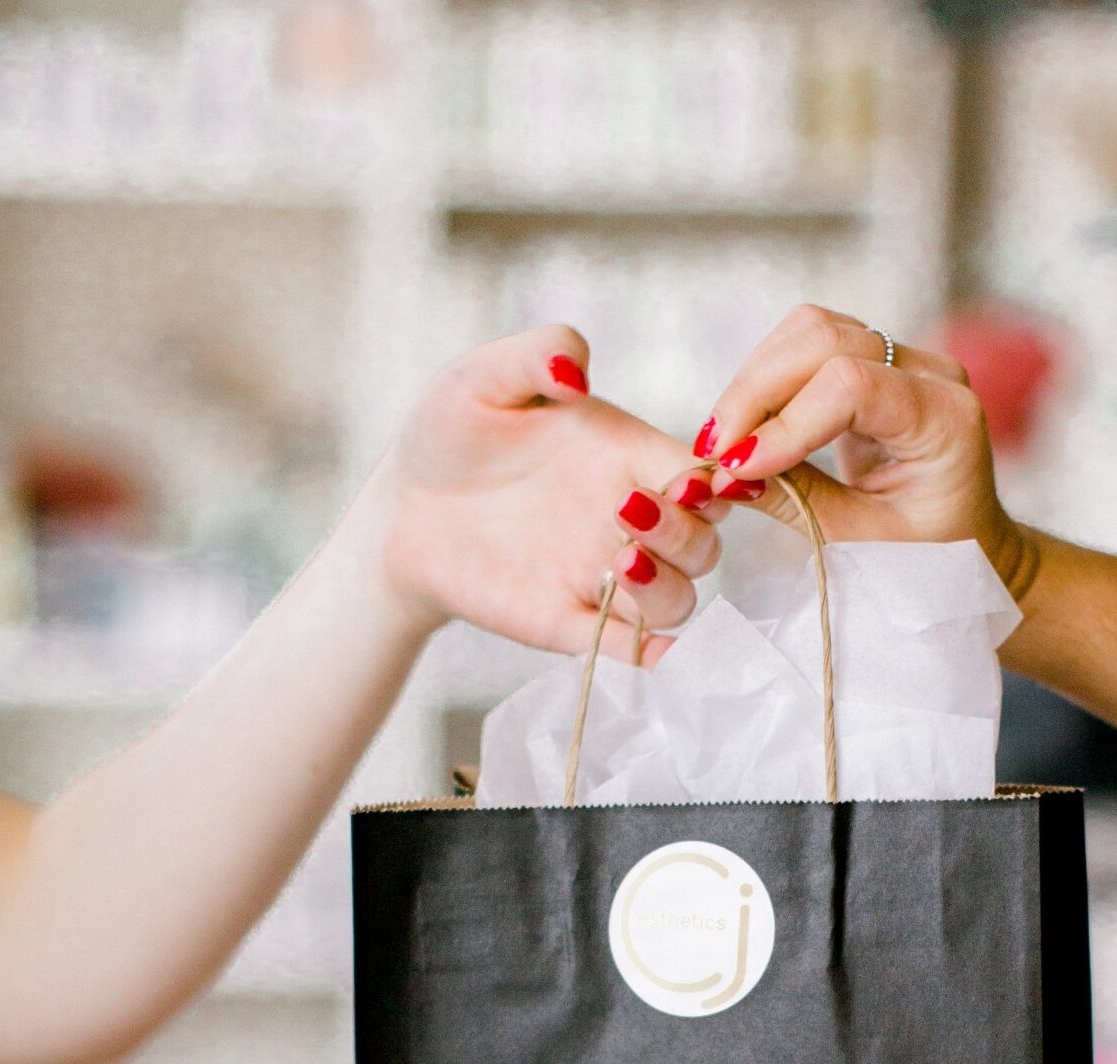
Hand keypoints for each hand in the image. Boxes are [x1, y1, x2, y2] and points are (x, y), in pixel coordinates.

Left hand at [381, 325, 720, 655]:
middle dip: (684, 532)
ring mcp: (602, 577)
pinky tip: (657, 652)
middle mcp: (627, 521)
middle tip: (624, 510)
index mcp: (627, 457)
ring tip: (621, 560)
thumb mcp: (487, 377)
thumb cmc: (451, 434)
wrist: (402, 509)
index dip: (714, 482)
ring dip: (667, 587)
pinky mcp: (569, 623)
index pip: (701, 475)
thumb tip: (578, 373)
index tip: (692, 481)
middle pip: (703, 542)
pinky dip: (652, 657)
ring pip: (679, 599)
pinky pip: (630, 651)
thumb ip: (539, 353)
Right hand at [662, 305, 1037, 597]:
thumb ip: (796, 501)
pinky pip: (810, 344)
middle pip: (824, 337)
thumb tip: (720, 475)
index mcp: (947, 422)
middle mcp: (933, 373)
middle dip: (755, 392)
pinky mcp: (877, 360)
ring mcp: (906, 358)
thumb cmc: (928, 560)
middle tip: (714, 454)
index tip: (735, 468)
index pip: (851, 385)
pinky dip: (767, 380)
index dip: (783, 421)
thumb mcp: (861, 545)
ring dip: (755, 381)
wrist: (969, 547)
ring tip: (726, 444)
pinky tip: (748, 429)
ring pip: (811, 329)